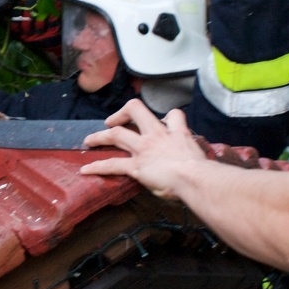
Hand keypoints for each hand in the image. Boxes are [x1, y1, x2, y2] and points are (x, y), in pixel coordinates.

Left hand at [79, 101, 208, 199]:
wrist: (195, 179)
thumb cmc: (203, 171)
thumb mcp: (201, 155)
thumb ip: (193, 152)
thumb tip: (196, 163)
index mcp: (176, 132)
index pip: (172, 115)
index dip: (167, 118)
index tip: (162, 123)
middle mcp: (156, 136)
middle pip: (135, 109)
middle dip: (121, 114)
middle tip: (112, 122)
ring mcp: (143, 149)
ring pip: (116, 134)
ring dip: (99, 137)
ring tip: (89, 140)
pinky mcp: (136, 166)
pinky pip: (112, 164)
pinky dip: (97, 166)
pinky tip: (85, 170)